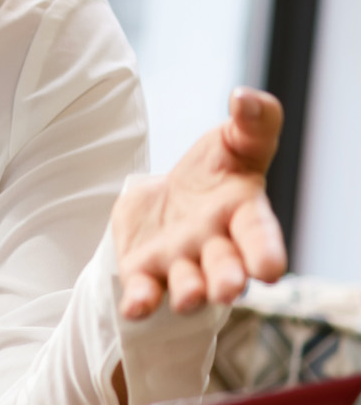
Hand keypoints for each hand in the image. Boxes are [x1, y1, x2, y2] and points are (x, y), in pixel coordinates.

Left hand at [111, 87, 288, 319]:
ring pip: (186, 283)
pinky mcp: (144, 269)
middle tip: (227, 290)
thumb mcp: (233, 141)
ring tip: (188, 298)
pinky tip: (134, 307)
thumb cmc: (214, 170)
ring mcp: (179, 261)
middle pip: (224, 268)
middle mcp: (214, 246)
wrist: (167, 195)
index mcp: (242, 215)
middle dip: (226, 280)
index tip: (270, 269)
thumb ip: (252, 123)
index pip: (259, 235)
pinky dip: (141, 300)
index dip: (265, 252)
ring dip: (187, 292)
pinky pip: (144, 290)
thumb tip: (245, 96)